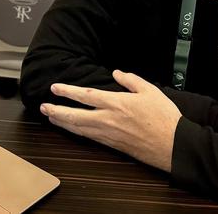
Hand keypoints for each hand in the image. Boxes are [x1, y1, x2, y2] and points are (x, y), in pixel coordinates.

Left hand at [40, 70, 181, 171]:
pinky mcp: (112, 145)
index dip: (67, 91)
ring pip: (78, 128)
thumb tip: (117, 73)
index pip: (85, 95)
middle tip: (43, 106)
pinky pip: (88, 137)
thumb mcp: (150, 90)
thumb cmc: (164, 118)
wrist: (174, 146)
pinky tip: (70, 129)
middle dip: (56, 110)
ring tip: (50, 117)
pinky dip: (75, 132)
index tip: (54, 88)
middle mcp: (108, 119)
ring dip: (62, 122)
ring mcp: (108, 134)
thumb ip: (130, 79)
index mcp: (116, 103)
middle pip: (74, 115)